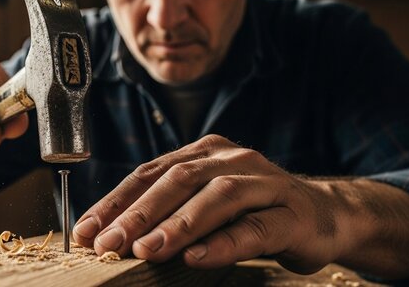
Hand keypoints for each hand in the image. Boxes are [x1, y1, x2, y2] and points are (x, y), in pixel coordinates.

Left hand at [73, 134, 344, 273]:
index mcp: (203, 153)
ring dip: (179, 224)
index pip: (150, 173)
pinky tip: (197, 256)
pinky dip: (225, 242)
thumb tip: (110, 233)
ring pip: (217, 198)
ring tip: (147, 250)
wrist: (322, 214)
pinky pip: (256, 227)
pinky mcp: (292, 213)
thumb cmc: (250, 211)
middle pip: (179, 180)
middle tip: (108, 243)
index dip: (116, 201)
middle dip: (139, 213)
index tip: (86, 230)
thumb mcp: (204, 203)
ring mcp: (265, 183)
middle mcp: (232, 159)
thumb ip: (168, 210)